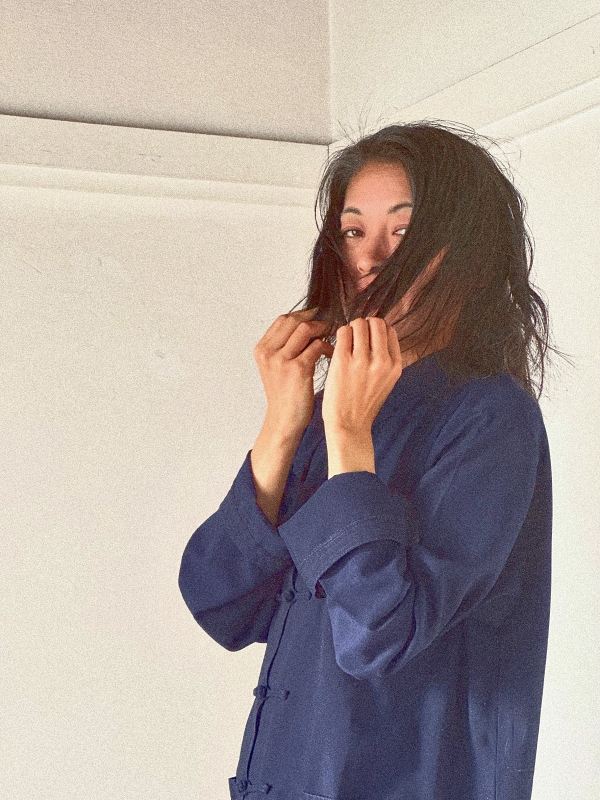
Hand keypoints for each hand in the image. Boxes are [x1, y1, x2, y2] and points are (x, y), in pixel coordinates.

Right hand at [253, 308, 334, 437]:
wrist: (284, 421)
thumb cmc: (284, 395)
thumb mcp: (275, 368)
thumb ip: (284, 347)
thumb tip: (306, 325)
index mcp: (262, 349)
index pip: (282, 319)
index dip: (302, 314)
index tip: (317, 317)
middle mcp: (268, 352)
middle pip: (293, 320)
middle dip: (314, 320)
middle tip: (329, 324)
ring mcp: (281, 360)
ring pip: (306, 329)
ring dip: (323, 330)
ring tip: (332, 337)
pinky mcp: (298, 369)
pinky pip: (317, 346)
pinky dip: (328, 346)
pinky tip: (332, 353)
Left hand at [322, 317, 403, 436]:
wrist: (349, 426)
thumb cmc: (364, 404)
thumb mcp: (386, 381)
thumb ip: (386, 359)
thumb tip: (378, 332)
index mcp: (395, 365)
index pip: (390, 330)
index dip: (377, 329)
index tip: (368, 336)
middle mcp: (382, 361)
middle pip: (376, 323)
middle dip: (364, 325)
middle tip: (355, 336)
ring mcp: (362, 360)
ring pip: (358, 324)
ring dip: (350, 329)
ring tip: (346, 342)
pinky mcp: (343, 361)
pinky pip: (342, 332)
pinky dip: (339, 335)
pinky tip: (337, 347)